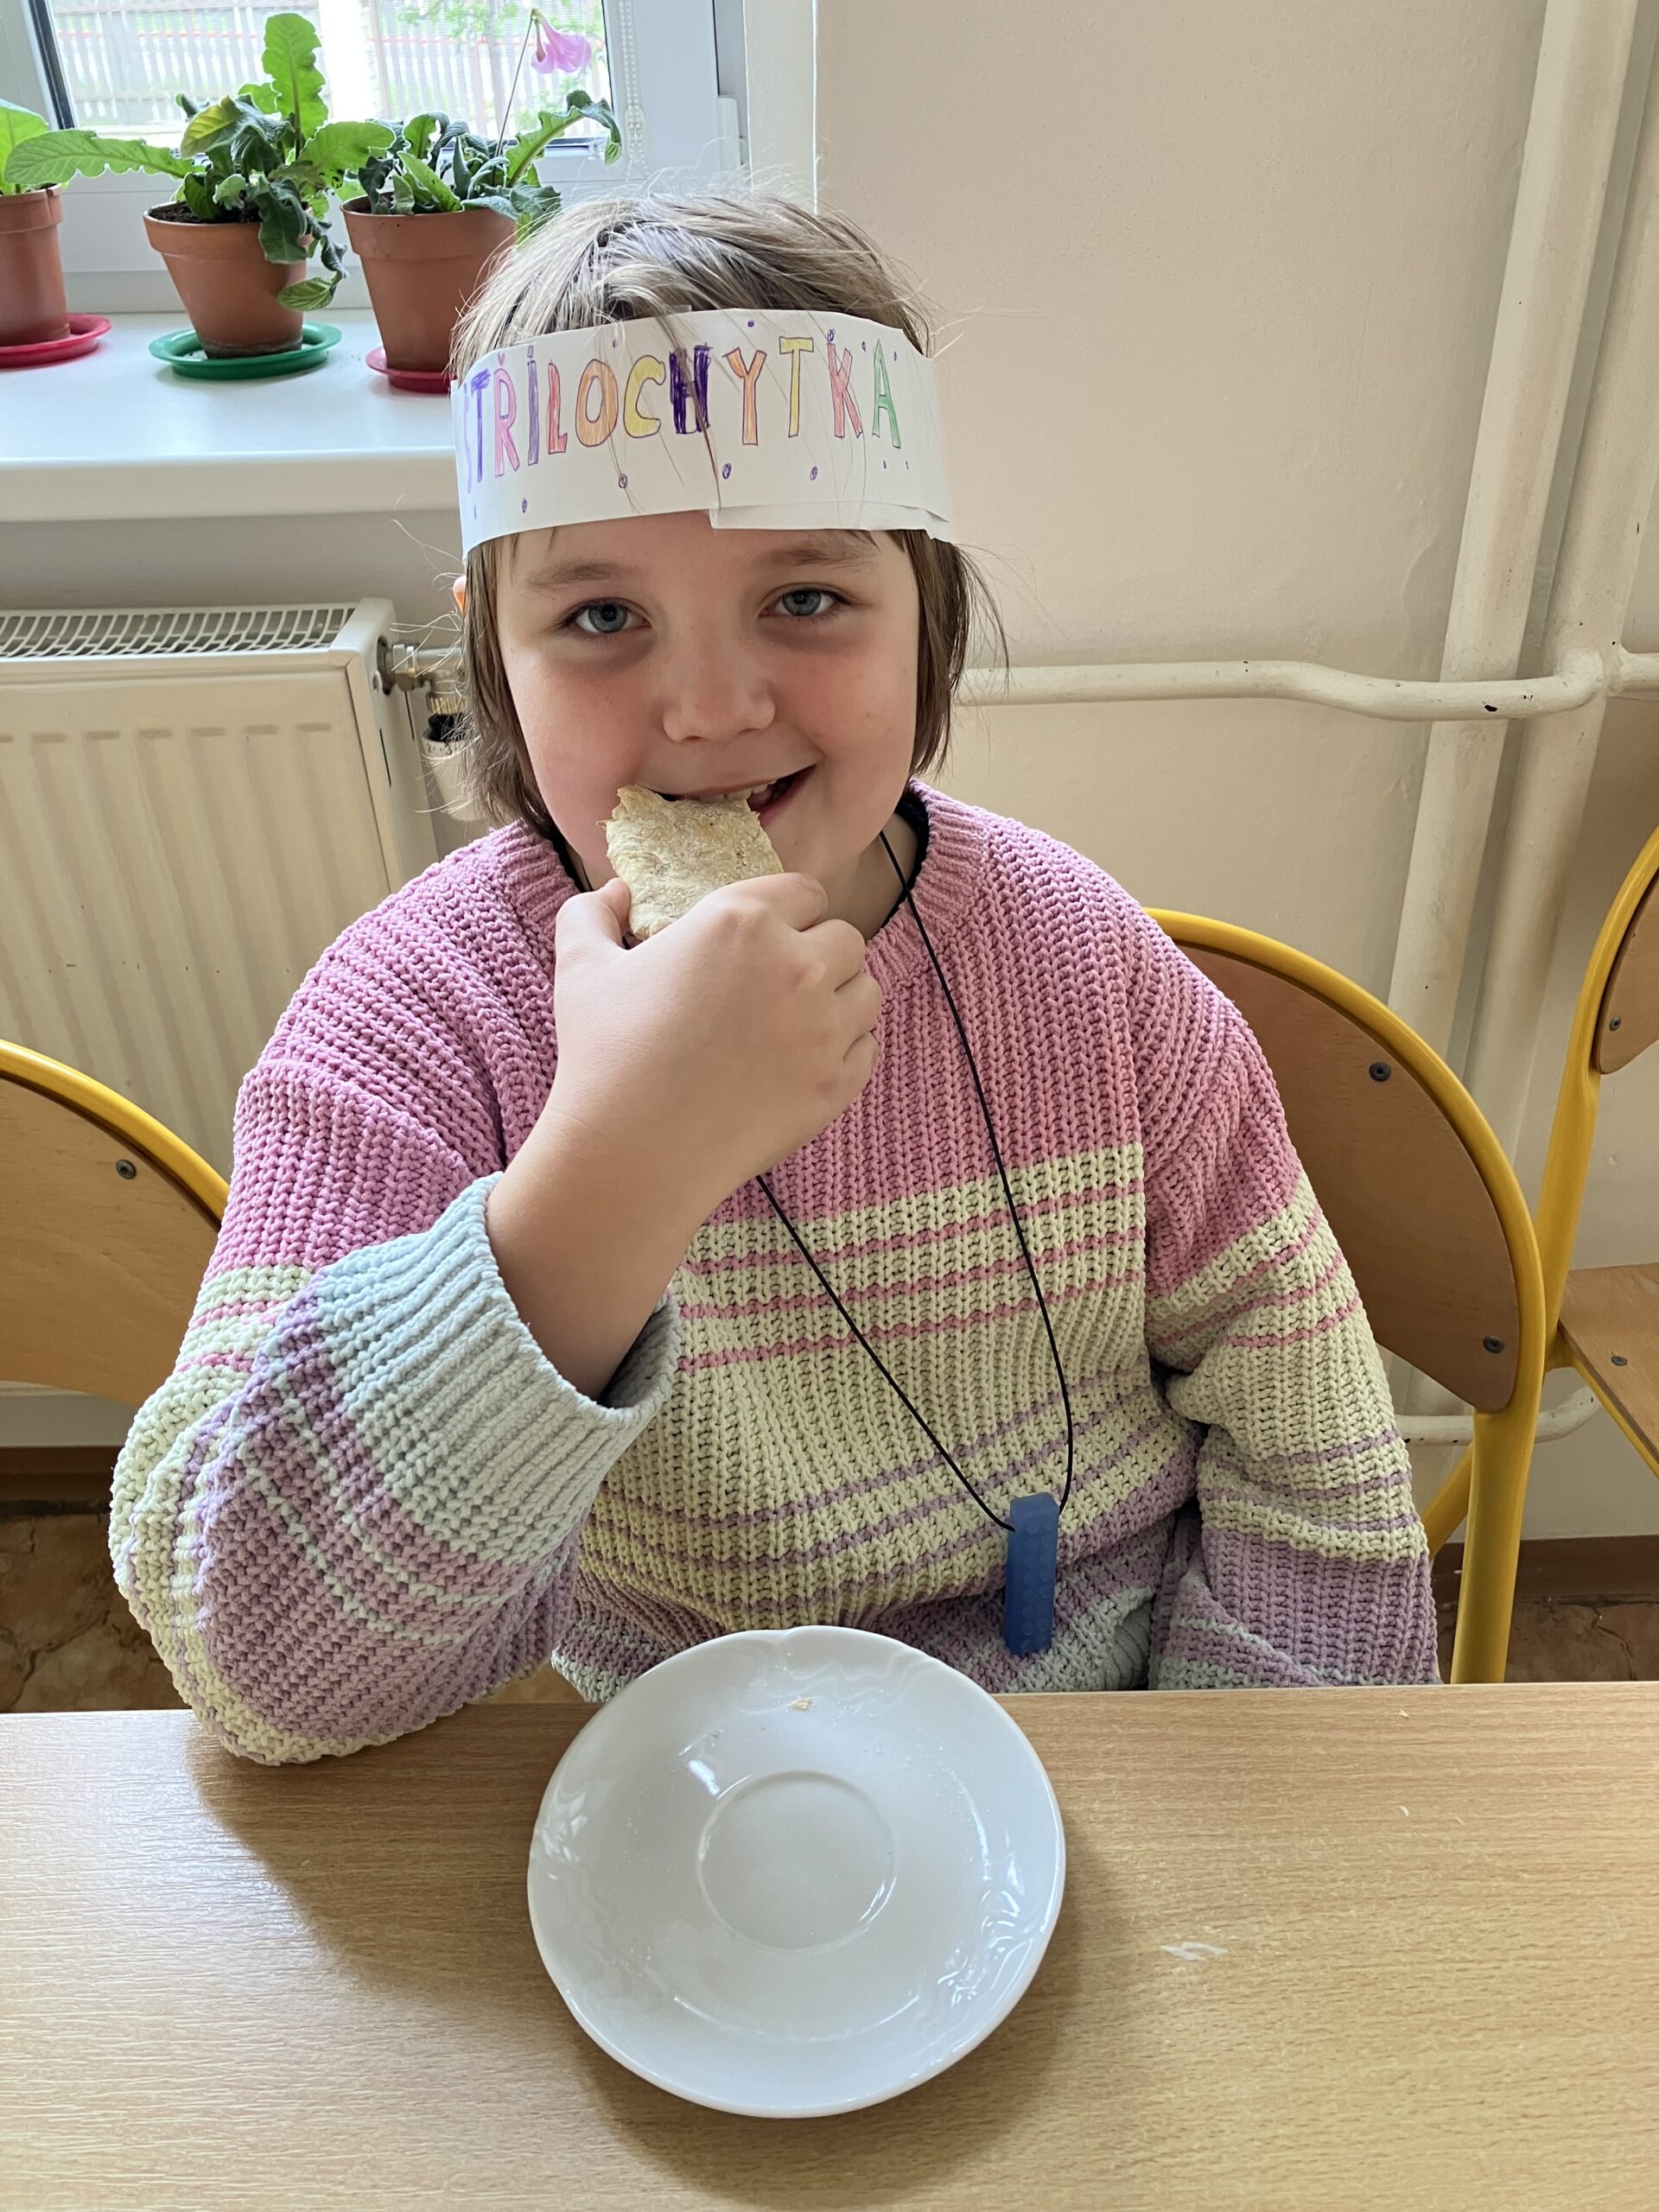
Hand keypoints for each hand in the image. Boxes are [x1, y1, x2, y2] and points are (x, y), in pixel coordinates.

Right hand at [545, 872, 881, 1220]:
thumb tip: (616, 891)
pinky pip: (867, 1048)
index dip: (791, 909)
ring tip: (801, 1020)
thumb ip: (591, 912)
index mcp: (740, 921)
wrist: (633, 1152)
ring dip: (841, 998)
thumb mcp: (582, 968)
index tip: (771, 934)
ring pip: (866, 991)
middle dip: (820, 952)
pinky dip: (844, 1051)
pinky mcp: (837, 1083)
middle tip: (783, 982)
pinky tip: (804, 1061)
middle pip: (846, 939)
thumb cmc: (605, 1055)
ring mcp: (824, 1027)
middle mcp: (795, 965)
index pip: (805, 891)